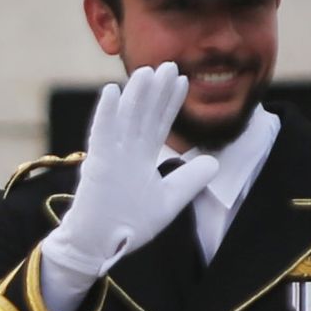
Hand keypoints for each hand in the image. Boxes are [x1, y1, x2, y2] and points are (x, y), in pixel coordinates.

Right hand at [41, 62, 217, 278]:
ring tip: (148, 71)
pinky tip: (111, 91)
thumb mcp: (169, 201)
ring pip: (125, 119)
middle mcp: (126, 152)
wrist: (100, 246)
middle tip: (170, 64)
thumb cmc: (129, 225)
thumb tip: (214, 162)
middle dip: (157, 91)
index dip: (171, 102)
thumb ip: (190, 181)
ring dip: (136, 95)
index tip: (183, 80)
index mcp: (142, 158)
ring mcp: (110, 156)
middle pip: (145, 115)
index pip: (160, 123)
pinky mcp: (97, 164)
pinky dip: (106, 113)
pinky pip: (101, 134)